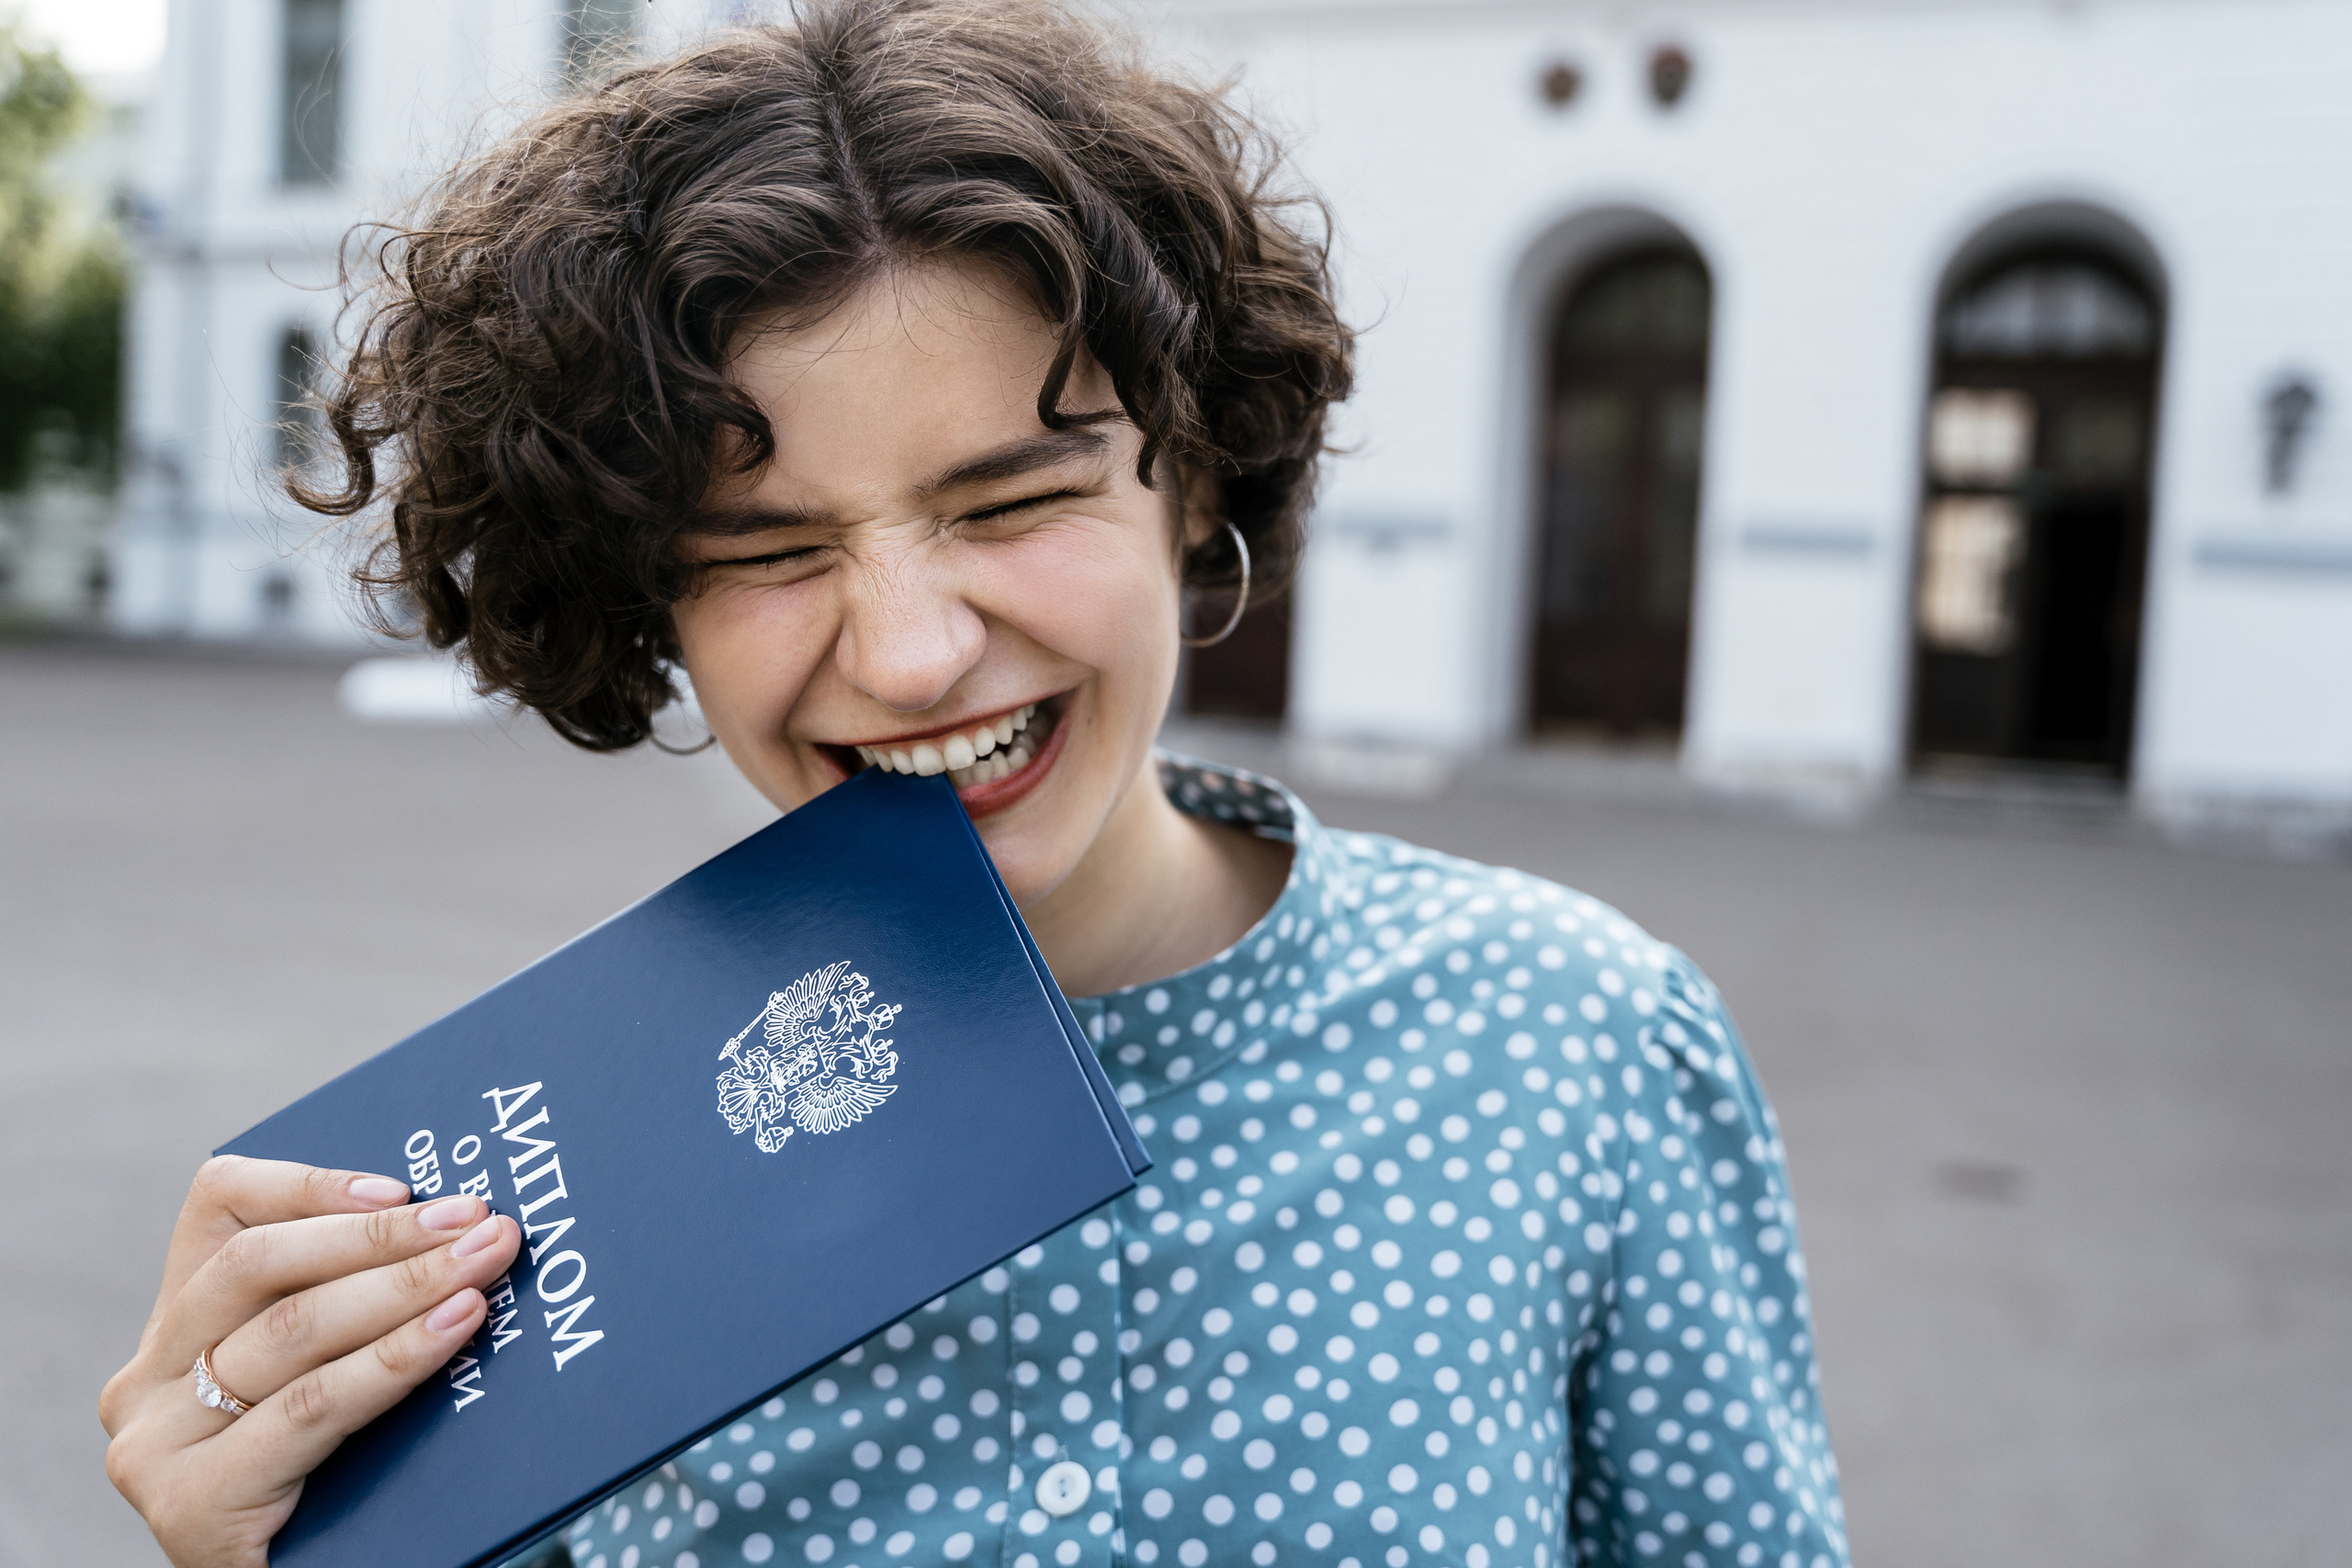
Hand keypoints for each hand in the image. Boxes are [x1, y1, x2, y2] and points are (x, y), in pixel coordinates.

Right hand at [99, 1156, 522, 1567]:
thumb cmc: (336, 1481)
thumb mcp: (325, 1369)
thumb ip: (351, 1303)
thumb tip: (460, 1224)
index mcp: (175, 1324)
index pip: (219, 1206)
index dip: (311, 1185)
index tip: (405, 1187)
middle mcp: (144, 1378)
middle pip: (262, 1266)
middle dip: (385, 1237)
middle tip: (483, 1222)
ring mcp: (156, 1445)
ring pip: (291, 1331)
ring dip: (406, 1289)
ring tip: (485, 1268)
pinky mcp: (189, 1505)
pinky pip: (311, 1407)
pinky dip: (393, 1361)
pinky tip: (454, 1330)